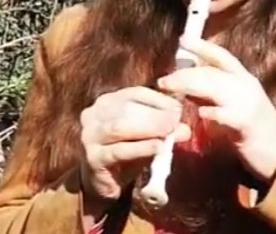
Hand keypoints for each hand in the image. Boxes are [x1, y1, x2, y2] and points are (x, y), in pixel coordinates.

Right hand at [79, 86, 190, 203]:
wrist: (101, 183)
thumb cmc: (125, 154)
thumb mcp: (145, 137)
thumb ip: (163, 130)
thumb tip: (185, 129)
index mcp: (107, 102)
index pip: (135, 93)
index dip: (158, 99)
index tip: (178, 108)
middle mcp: (94, 114)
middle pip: (127, 107)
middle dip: (154, 114)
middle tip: (175, 122)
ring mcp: (90, 135)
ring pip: (120, 126)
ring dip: (147, 128)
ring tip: (168, 132)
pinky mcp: (93, 157)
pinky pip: (119, 150)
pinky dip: (140, 148)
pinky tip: (157, 148)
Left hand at [156, 36, 275, 184]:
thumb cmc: (250, 126)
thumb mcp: (232, 102)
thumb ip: (212, 91)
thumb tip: (185, 80)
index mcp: (242, 78)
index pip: (221, 56)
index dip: (202, 46)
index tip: (183, 38)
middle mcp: (246, 86)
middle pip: (212, 72)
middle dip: (185, 74)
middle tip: (164, 80)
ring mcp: (249, 103)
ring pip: (216, 87)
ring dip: (190, 87)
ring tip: (171, 90)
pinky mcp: (248, 124)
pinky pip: (227, 114)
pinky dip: (212, 111)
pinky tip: (200, 113)